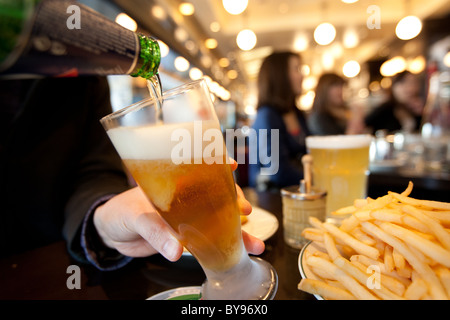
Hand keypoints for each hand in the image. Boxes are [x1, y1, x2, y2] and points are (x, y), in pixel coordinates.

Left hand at [93, 164, 263, 261]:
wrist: (111, 235)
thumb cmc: (119, 212)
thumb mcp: (135, 217)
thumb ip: (155, 232)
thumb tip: (176, 249)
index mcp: (172, 181)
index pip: (199, 166)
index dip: (217, 164)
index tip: (231, 164)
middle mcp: (185, 196)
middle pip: (216, 193)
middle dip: (234, 200)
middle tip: (244, 210)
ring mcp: (188, 215)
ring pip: (218, 219)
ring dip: (237, 231)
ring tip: (253, 242)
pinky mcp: (187, 234)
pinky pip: (209, 240)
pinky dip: (224, 247)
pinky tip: (241, 252)